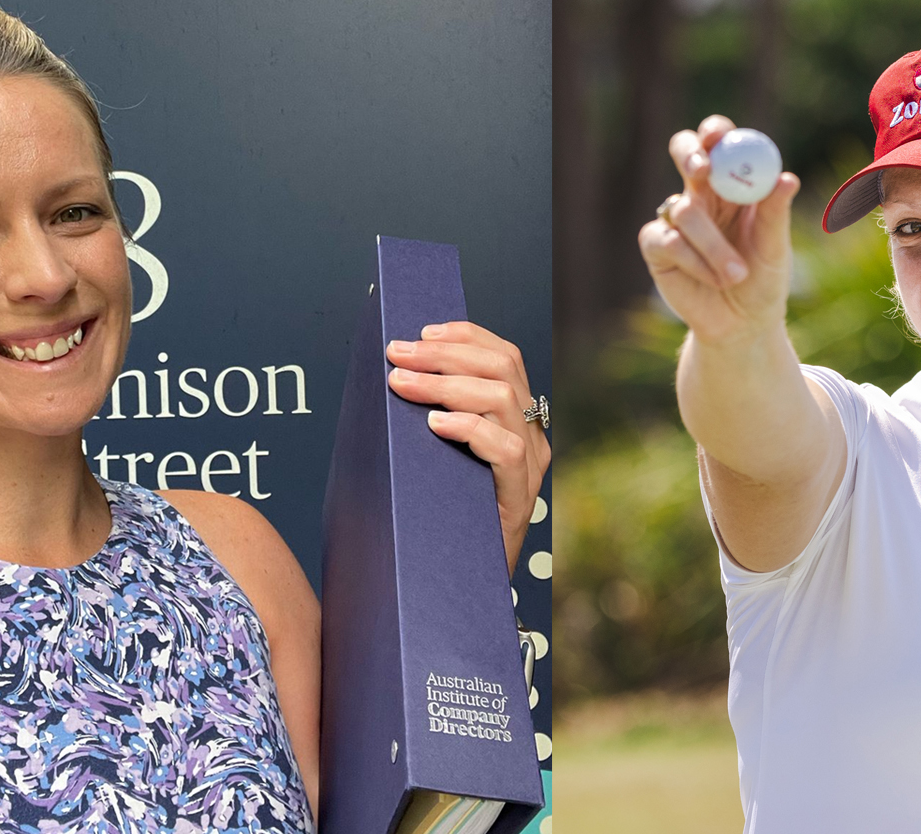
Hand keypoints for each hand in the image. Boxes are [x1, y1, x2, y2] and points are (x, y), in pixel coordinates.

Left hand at [385, 322, 548, 572]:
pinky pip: (506, 449)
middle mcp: (531, 436)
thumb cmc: (440, 519)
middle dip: (444, 354)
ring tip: (403, 385)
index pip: (504, 356)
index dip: (465, 335)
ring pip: (502, 399)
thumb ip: (430, 419)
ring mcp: (531, 468)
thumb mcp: (437, 458)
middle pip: (502, 367)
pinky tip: (434, 426)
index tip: (422, 331)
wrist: (462, 590)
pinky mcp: (521, 500)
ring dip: (445, 383)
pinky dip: (468, 428)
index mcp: (515, 419)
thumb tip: (389, 376)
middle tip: (397, 355)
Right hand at [637, 114, 800, 344]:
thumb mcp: (775, 247)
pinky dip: (696, 262)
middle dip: (689, 154)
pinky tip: (713, 280)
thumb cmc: (764, 280)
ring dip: (713, 244)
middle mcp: (702, 193)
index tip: (718, 135)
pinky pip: (669, 241)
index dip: (715, 133)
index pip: (719, 142)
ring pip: (684, 209)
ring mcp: (676, 219)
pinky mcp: (657, 246)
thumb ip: (775, 213)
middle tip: (701, 168)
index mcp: (733, 183)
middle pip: (684, 151)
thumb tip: (786, 178)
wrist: (743, 324)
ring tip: (736, 274)